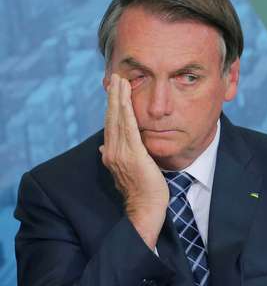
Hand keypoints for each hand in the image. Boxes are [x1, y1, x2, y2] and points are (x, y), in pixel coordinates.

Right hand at [99, 74, 168, 248]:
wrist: (144, 209)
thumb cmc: (141, 192)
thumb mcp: (127, 171)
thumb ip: (118, 157)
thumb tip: (103, 148)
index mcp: (111, 154)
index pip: (111, 124)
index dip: (111, 105)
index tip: (113, 89)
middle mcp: (112, 151)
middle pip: (111, 117)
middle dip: (113, 96)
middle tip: (115, 76)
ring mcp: (120, 153)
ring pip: (118, 119)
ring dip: (118, 98)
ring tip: (120, 80)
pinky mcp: (132, 155)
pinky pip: (128, 128)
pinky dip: (125, 112)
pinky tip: (125, 99)